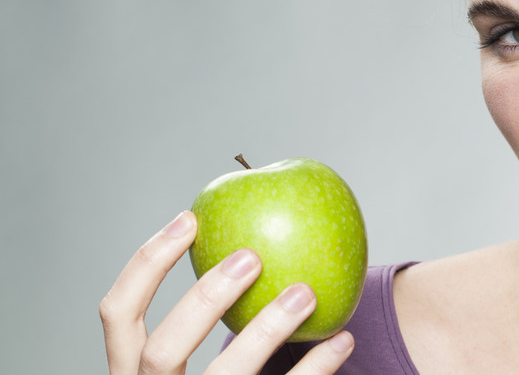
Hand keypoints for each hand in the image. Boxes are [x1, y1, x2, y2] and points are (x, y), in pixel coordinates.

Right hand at [100, 211, 353, 373]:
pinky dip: (314, 368)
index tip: (191, 218)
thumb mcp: (187, 364)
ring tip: (307, 292)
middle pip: (160, 353)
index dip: (148, 264)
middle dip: (205, 300)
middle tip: (254, 255)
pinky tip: (342, 339)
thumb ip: (202, 320)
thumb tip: (252, 235)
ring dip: (266, 330)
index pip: (117, 315)